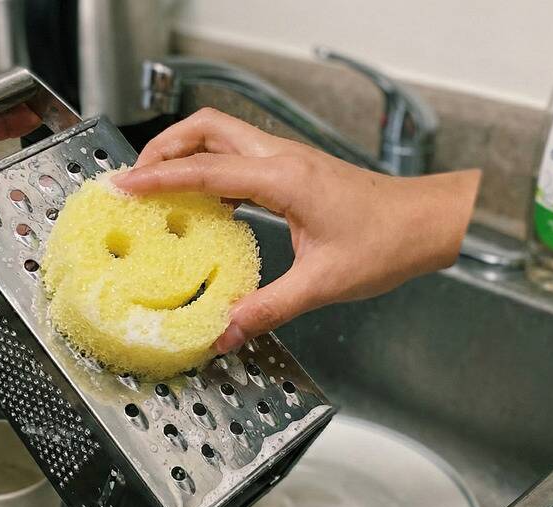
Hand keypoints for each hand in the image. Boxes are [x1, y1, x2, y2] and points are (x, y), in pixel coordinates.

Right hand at [112, 108, 479, 352]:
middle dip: (164, 147)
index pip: (204, 169)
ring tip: (158, 186)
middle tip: (135, 178)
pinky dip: (211, 169)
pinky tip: (204, 202)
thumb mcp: (322, 284)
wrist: (428, 223)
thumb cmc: (388, 242)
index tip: (124, 187)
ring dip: (186, 154)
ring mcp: (288, 160)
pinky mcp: (295, 171)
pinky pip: (239, 157)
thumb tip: (225, 333)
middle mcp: (282, 158)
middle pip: (206, 128)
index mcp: (283, 178)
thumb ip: (268, 309)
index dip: (158, 179)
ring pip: (222, 136)